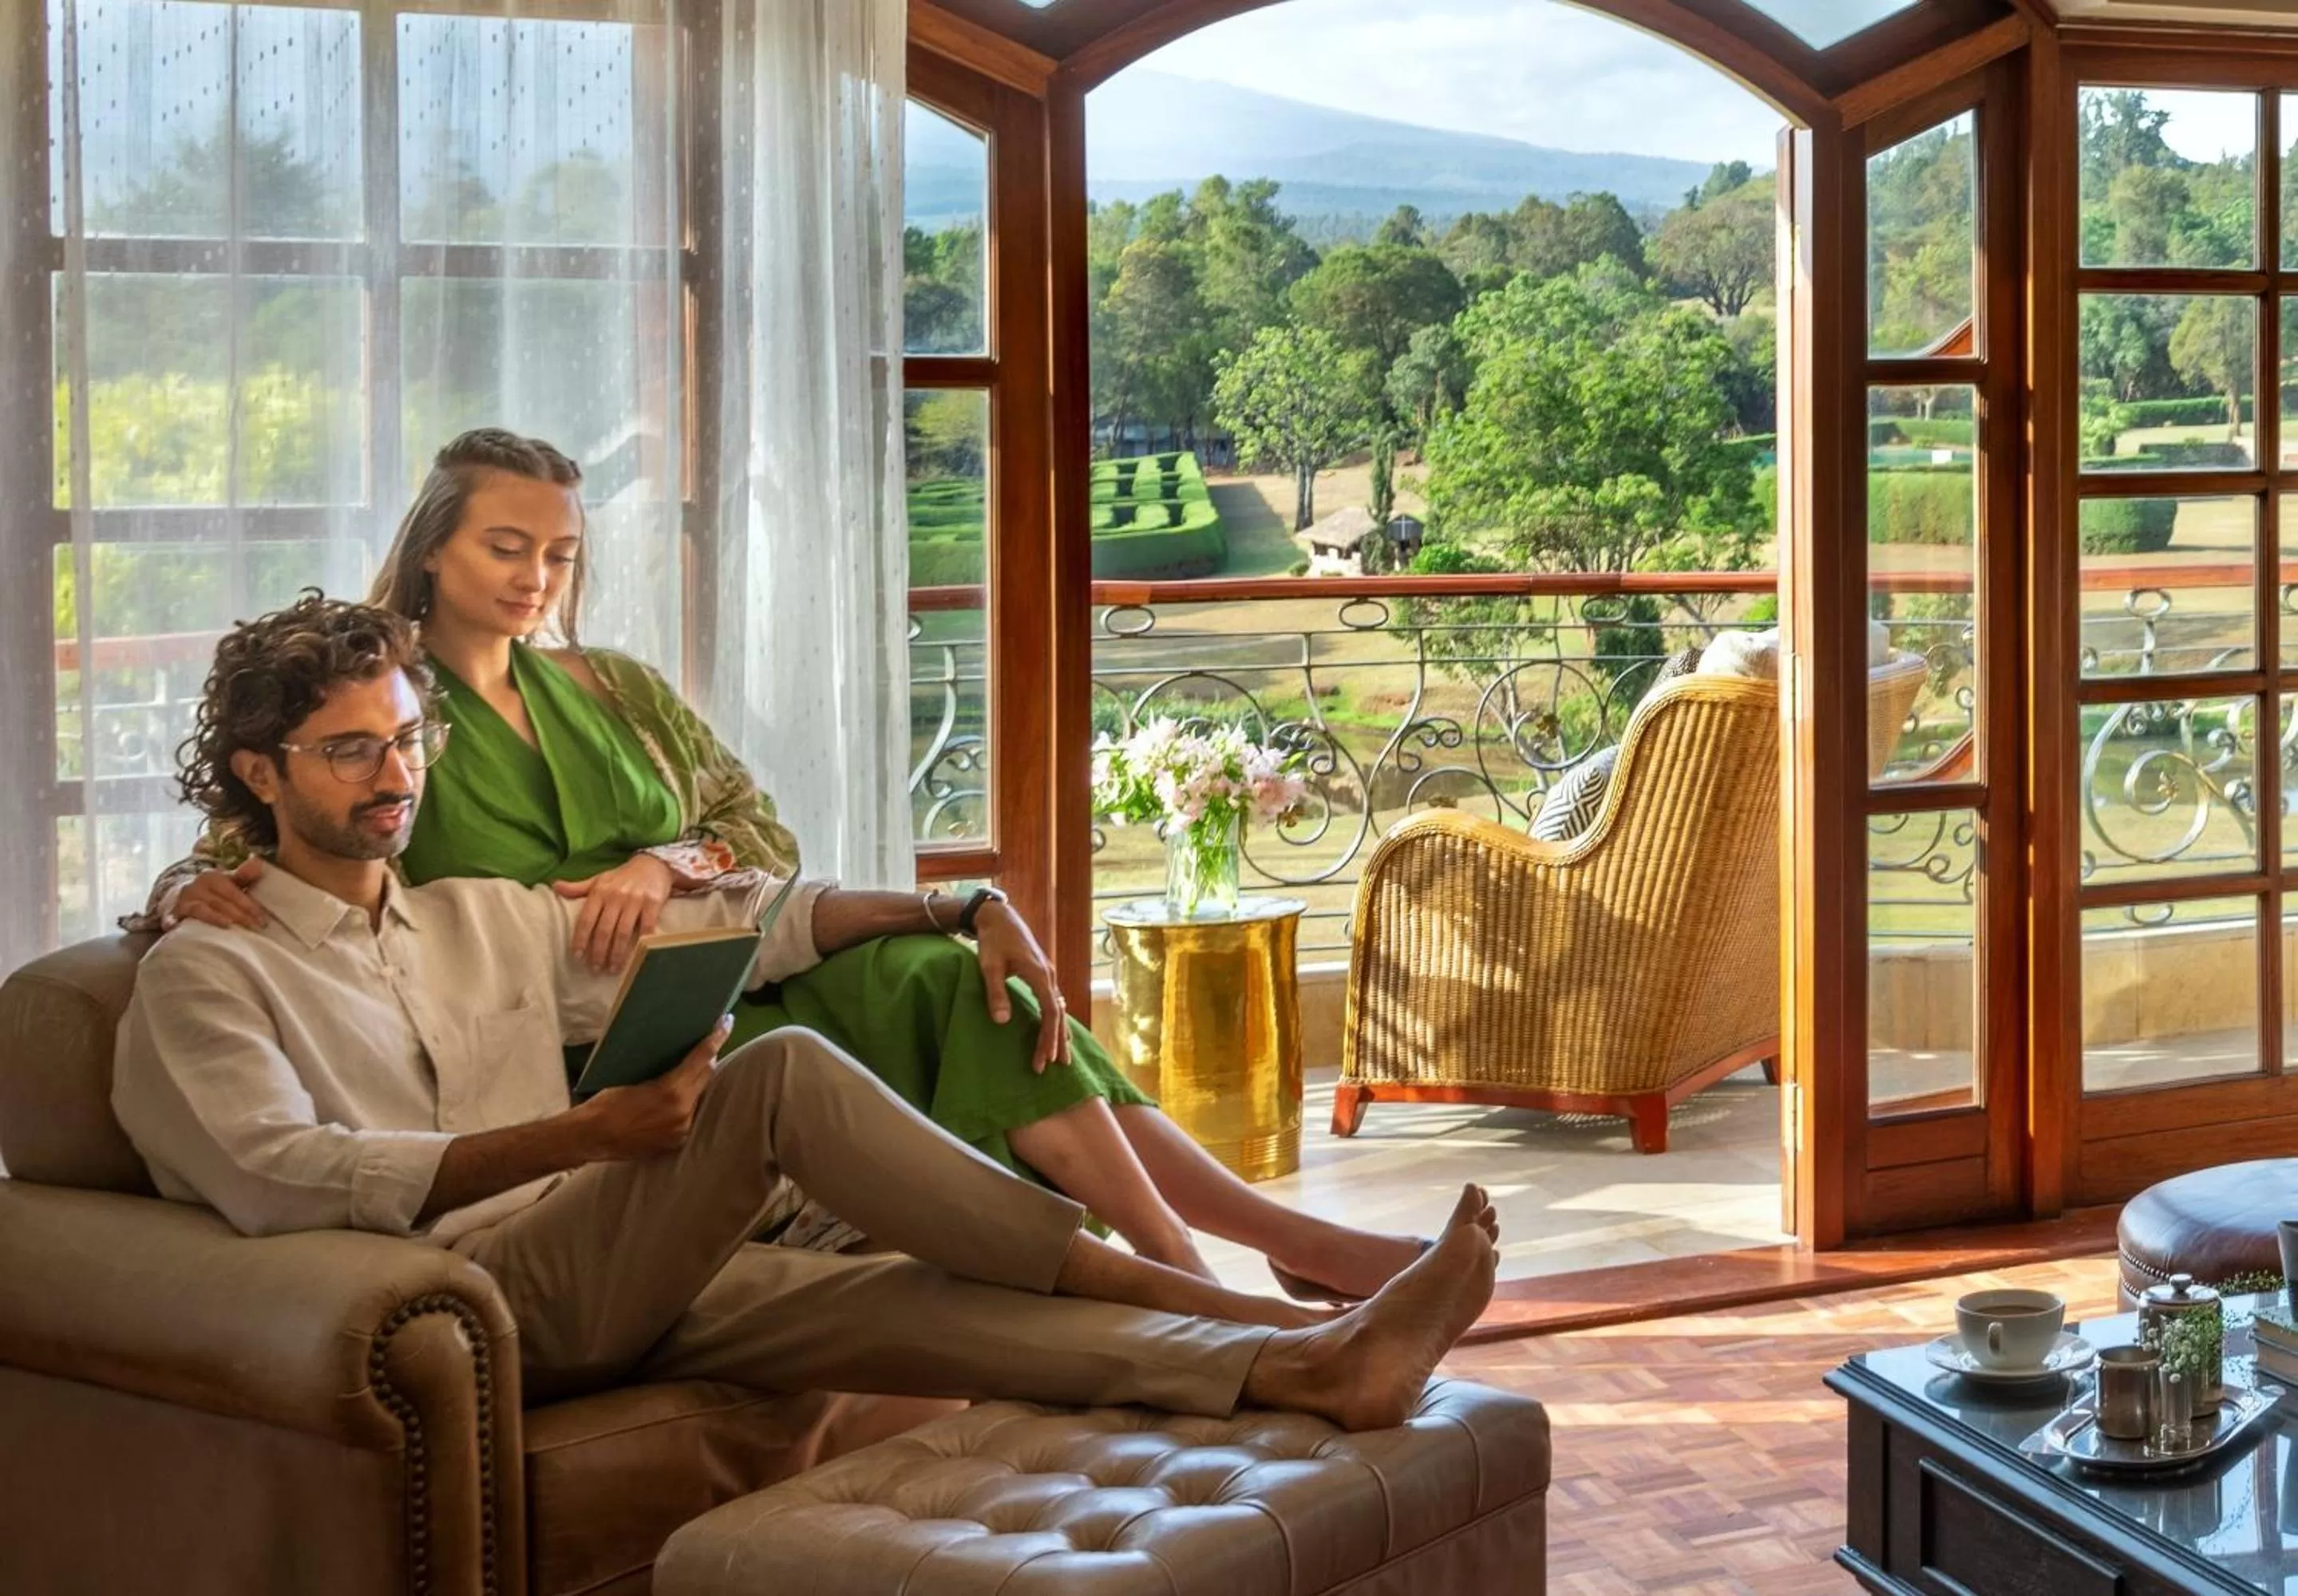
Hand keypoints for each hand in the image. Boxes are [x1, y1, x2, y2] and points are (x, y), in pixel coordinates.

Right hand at [167, 858, 267, 930]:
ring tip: (228, 925)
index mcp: (212, 877)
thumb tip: (258, 862)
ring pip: (201, 909)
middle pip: (220, 902)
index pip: (233, 892)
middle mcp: (196, 886)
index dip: (249, 905)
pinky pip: (172, 917)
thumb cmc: (212, 891)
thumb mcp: (227, 881)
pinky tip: (174, 927)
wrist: (179, 895)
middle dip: (239, 915)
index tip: (262, 919)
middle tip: (255, 927)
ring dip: (214, 918)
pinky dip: (173, 921)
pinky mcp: (172, 912)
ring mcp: (183, 900)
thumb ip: (243, 875)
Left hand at [553, 854, 675, 972]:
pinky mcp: (653, 903)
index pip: (586, 919)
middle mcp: (616, 896)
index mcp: (600, 892)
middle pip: (604, 930)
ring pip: (623, 932)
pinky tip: (638, 956)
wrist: (653, 864)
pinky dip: (642, 943)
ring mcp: (635, 900)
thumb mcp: (599, 879)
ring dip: (617, 953)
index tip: (577, 957)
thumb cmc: (623, 876)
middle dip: (598, 952)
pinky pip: (647, 927)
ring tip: (613, 969)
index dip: (580, 939)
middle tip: (595, 969)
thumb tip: (554, 886)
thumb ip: (578, 887)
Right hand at [577, 1015, 730, 1159]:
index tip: (726, 1022)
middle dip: (709, 1057)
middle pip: (706, 1075)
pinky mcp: (677, 1141)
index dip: (716, 1037)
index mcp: (671, 1091)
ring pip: (699, 1095)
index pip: (702, 1057)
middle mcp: (683, 1111)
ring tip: (693, 1067)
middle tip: (710, 1040)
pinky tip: (681, 1094)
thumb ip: (664, 1069)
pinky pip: (690, 1114)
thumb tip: (681, 1056)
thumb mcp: (633, 1076)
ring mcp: (682, 1129)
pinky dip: (688, 1101)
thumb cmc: (606, 1102)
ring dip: (698, 1080)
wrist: (591, 1138)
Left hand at [972, 902, 1072, 1072]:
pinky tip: (1057, 1029)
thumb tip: (1003, 1021)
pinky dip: (1056, 1018)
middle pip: (1059, 1013)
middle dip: (1057, 1040)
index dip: (1048, 1036)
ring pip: (1059, 1007)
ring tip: (1063, 1055)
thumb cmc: (992, 941)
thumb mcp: (989, 966)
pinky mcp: (1042, 973)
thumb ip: (996, 993)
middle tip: (1057, 1065)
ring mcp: (1047, 973)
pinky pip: (1054, 1000)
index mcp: (1038, 974)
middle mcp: (1048, 975)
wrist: (999, 917)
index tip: (1044, 1058)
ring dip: (1060, 1031)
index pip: (1050, 1012)